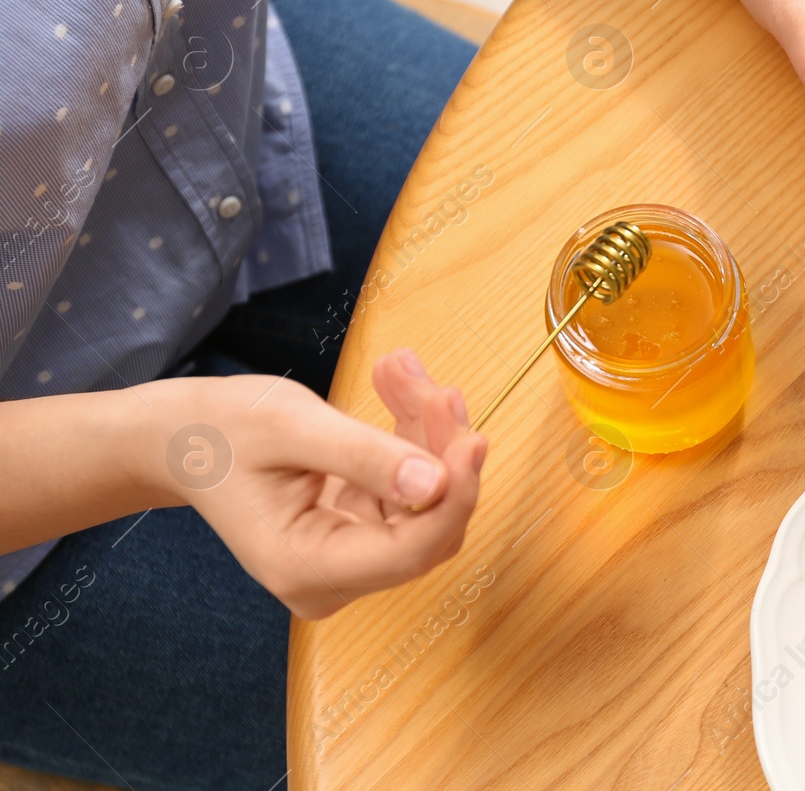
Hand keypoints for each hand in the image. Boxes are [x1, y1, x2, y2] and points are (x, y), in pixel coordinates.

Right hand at [155, 349, 486, 618]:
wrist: (185, 436)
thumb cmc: (222, 430)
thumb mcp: (291, 426)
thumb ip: (365, 457)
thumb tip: (438, 483)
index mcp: (304, 568)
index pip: (411, 552)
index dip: (454, 497)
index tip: (473, 437)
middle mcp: (330, 579)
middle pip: (427, 525)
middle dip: (441, 451)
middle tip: (432, 387)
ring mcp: (347, 560)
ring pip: (427, 502)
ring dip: (429, 434)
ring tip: (401, 370)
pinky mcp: (359, 532)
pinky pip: (411, 488)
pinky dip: (413, 437)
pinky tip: (397, 385)